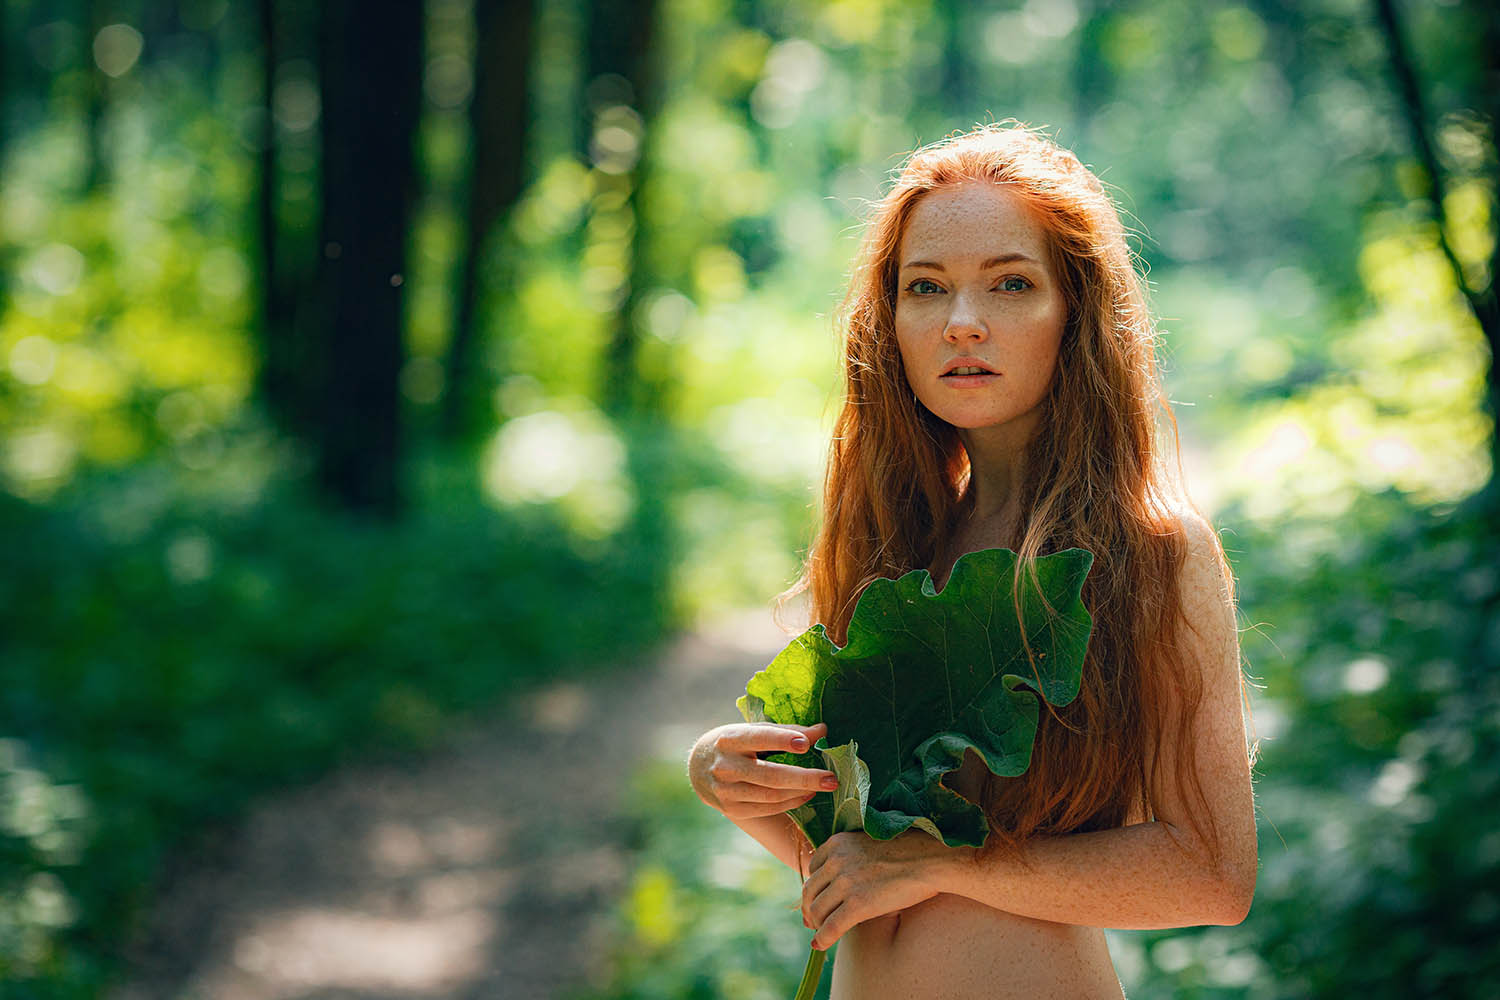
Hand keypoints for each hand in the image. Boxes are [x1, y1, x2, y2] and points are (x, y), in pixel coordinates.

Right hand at [689, 722, 836, 820]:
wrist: (698, 768)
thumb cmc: (734, 743)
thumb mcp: (752, 730)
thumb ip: (786, 731)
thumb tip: (822, 730)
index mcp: (730, 739)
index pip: (759, 738)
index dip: (782, 740)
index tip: (806, 743)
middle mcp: (725, 766)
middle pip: (770, 775)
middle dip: (804, 777)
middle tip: (831, 778)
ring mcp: (727, 791)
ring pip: (770, 795)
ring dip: (801, 791)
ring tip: (824, 785)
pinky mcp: (731, 809)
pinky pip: (767, 808)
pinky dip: (790, 802)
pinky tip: (807, 795)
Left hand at [801, 830, 950, 949]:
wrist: (932, 859)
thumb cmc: (910, 851)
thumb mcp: (870, 844)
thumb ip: (851, 856)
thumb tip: (840, 880)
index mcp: (838, 842)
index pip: (813, 869)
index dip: (814, 888)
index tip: (816, 900)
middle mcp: (837, 860)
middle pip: (810, 890)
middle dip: (809, 909)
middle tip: (812, 922)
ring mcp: (846, 882)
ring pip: (817, 910)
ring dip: (816, 925)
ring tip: (821, 932)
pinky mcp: (858, 904)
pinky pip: (831, 927)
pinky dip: (822, 939)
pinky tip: (819, 946)